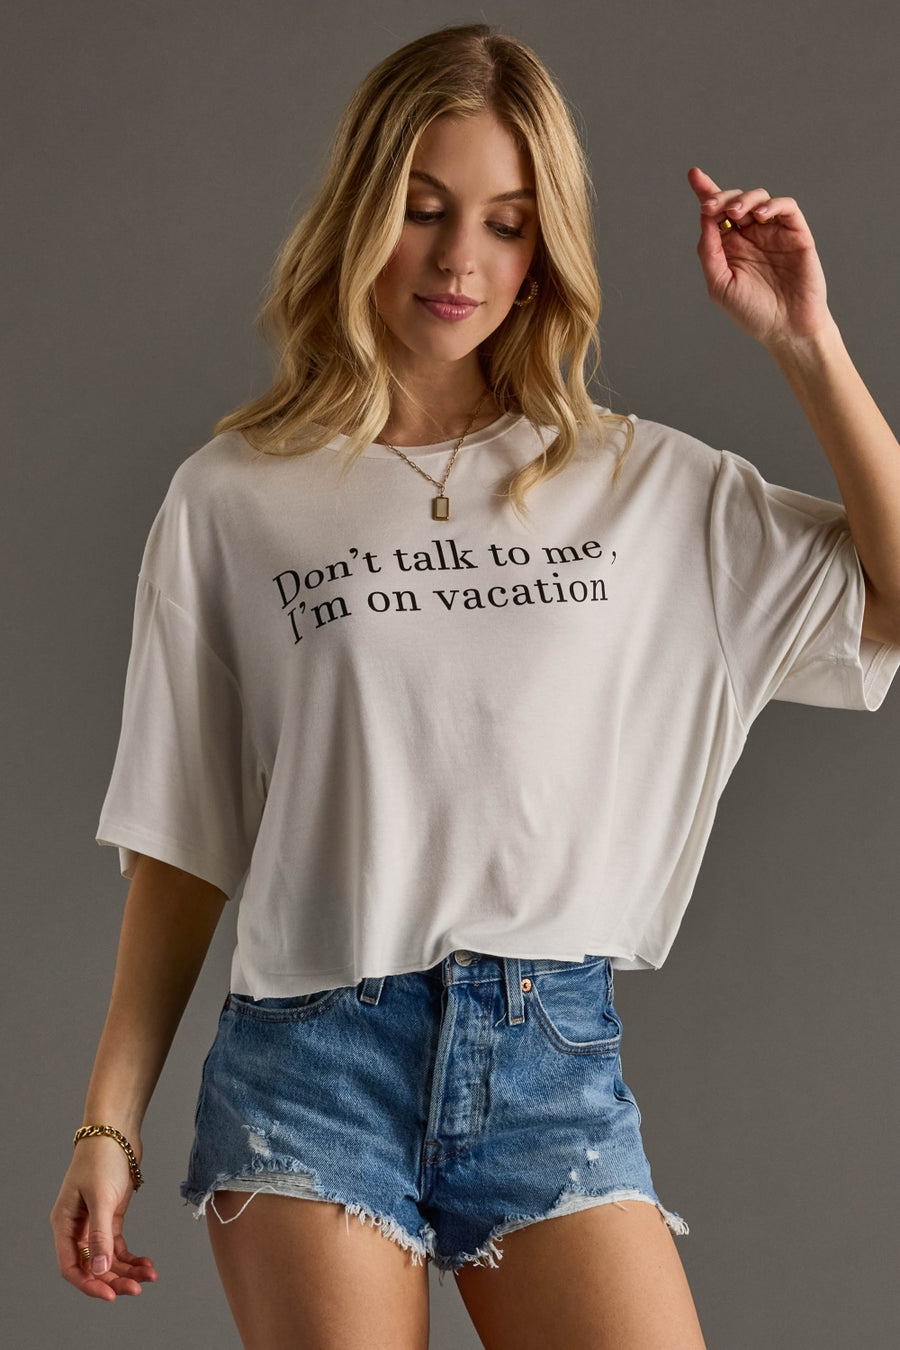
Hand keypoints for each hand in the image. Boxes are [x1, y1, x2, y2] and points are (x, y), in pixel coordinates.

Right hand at [50, 1134, 157, 1300]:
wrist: (117, 1131)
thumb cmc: (102, 1158)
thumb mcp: (101, 1198)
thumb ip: (100, 1235)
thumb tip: (98, 1271)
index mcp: (64, 1224)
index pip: (71, 1266)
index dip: (89, 1284)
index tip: (111, 1295)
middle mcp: (77, 1228)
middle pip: (92, 1266)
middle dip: (114, 1280)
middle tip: (137, 1289)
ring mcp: (95, 1223)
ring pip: (107, 1258)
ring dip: (127, 1270)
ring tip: (150, 1275)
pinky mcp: (111, 1216)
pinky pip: (118, 1246)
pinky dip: (132, 1257)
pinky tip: (147, 1264)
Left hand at [688, 166, 833, 349]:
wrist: (785, 329)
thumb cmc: (751, 312)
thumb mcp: (720, 284)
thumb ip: (709, 252)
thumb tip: (705, 218)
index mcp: (729, 247)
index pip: (716, 214)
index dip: (705, 191)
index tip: (693, 174)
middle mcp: (750, 236)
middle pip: (734, 201)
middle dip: (721, 197)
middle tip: (712, 207)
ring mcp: (773, 233)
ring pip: (759, 198)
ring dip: (744, 199)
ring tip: (736, 213)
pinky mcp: (796, 234)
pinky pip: (786, 207)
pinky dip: (773, 204)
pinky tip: (761, 214)